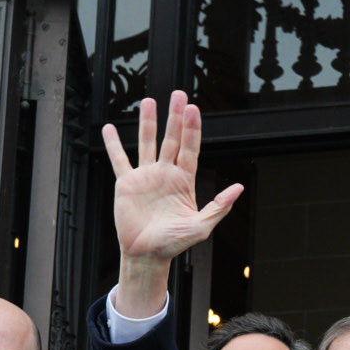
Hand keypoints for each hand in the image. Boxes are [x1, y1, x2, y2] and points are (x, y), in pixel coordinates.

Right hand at [103, 91, 244, 316]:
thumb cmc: (174, 243)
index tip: (193, 109)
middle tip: (178, 95)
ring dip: (149, 123)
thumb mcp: (201, 226)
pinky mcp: (127, 184)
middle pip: (172, 139)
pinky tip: (110, 129)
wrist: (147, 254)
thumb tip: (239, 188)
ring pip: (148, 143)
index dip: (192, 129)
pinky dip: (114, 144)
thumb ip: (219, 206)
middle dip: (175, 117)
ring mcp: (146, 177)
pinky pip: (120, 160)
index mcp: (184, 182)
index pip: (190, 149)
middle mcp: (166, 175)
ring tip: (149, 101)